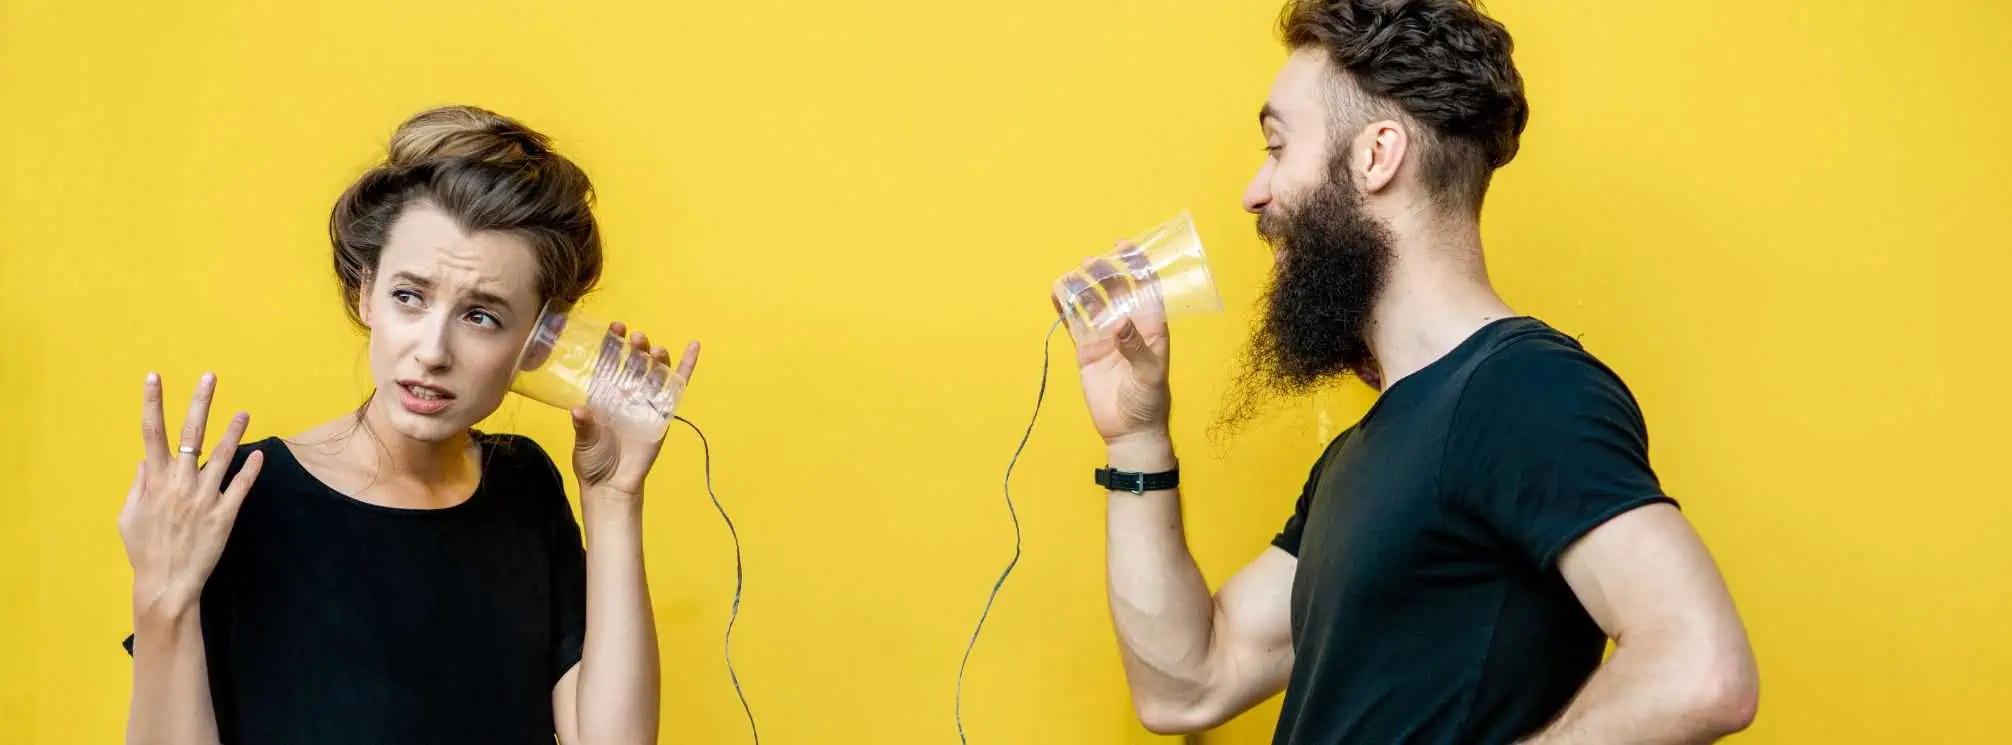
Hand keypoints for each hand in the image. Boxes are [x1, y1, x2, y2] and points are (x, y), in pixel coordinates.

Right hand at [118, 372, 263, 621]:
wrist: (166, 585)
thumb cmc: (144, 551)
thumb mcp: (128, 517)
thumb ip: (137, 486)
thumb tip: (145, 460)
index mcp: (154, 482)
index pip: (151, 433)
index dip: (152, 403)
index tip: (153, 377)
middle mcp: (180, 484)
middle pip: (191, 434)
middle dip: (200, 403)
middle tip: (209, 376)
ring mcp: (204, 498)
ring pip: (222, 456)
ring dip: (234, 432)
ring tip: (244, 412)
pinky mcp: (224, 515)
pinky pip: (241, 487)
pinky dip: (251, 470)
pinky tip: (259, 455)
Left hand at [571, 322, 699, 499]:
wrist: (611, 484)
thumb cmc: (593, 461)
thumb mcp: (584, 441)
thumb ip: (584, 425)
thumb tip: (579, 410)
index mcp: (604, 394)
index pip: (609, 362)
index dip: (612, 344)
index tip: (615, 327)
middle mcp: (625, 393)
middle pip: (633, 363)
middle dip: (635, 347)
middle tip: (635, 338)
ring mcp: (646, 401)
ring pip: (654, 371)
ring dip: (655, 357)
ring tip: (653, 349)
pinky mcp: (663, 413)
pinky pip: (677, 387)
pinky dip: (686, 367)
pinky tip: (693, 347)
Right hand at [1054, 242, 1172, 447]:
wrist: (1129, 430)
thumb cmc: (1149, 402)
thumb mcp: (1149, 375)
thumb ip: (1136, 348)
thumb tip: (1120, 322)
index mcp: (1150, 326)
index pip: (1146, 286)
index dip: (1137, 264)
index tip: (1122, 246)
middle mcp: (1128, 325)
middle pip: (1115, 289)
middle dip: (1104, 272)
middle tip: (1088, 263)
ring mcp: (1105, 336)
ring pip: (1091, 303)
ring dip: (1080, 287)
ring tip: (1066, 278)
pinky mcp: (1087, 350)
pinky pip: (1074, 323)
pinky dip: (1064, 308)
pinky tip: (1055, 294)